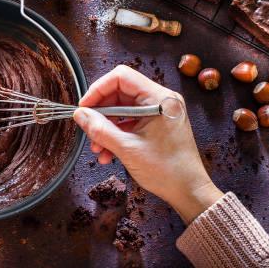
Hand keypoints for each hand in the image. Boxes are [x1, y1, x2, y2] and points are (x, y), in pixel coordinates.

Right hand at [73, 65, 222, 223]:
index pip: (121, 77)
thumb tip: (80, 115)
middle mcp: (160, 100)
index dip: (98, 89)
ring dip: (106, 126)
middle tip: (88, 129)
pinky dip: (116, 133)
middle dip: (101, 112)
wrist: (189, 192)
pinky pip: (129, 121)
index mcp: (159, 99)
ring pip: (122, 108)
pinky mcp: (156, 124)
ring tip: (97, 147)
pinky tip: (107, 153)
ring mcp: (159, 112)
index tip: (84, 107)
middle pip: (120, 92)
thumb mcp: (127, 149)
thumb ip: (100, 129)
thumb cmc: (167, 170)